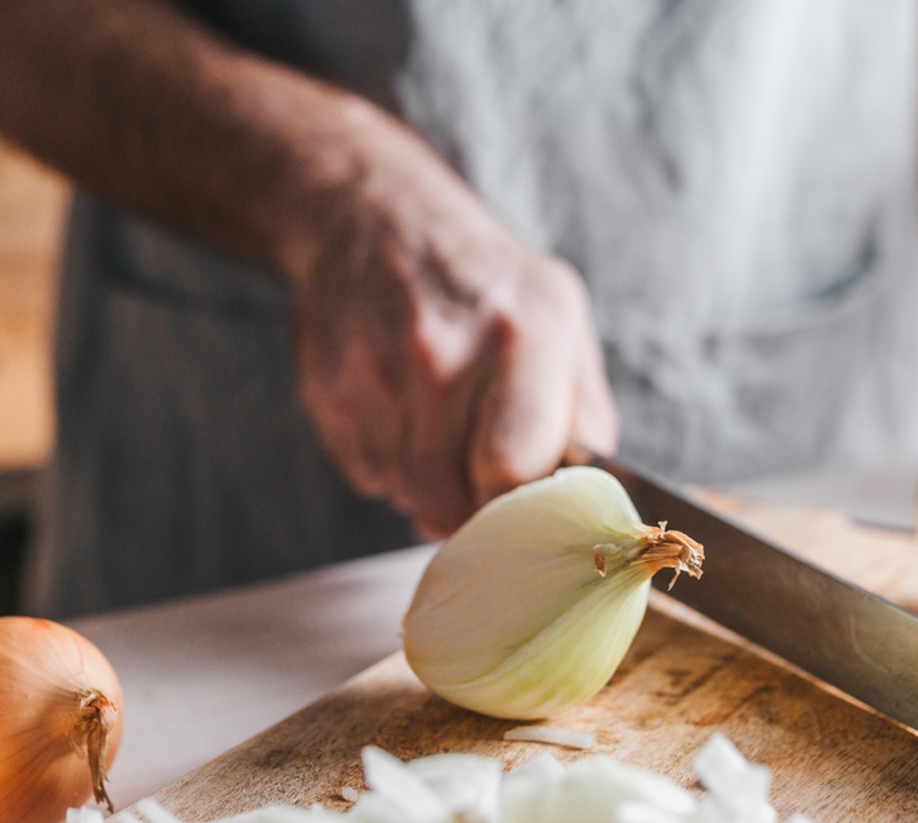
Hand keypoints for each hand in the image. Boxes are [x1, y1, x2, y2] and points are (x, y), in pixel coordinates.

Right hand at [290, 141, 617, 538]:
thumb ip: (583, 409)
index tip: (524, 509)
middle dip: (470, 511)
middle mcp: (441, 353)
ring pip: (405, 493)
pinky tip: (402, 416)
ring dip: (428, 487)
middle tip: (482, 484)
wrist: (378, 217)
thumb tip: (591, 493)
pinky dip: (388, 465)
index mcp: (520, 336)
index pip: (510, 470)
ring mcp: (373, 372)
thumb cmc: (487, 281)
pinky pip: (365, 474)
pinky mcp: (326, 389)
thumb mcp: (561, 315)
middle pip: (449, 500)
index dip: (518, 509)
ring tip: (443, 433)